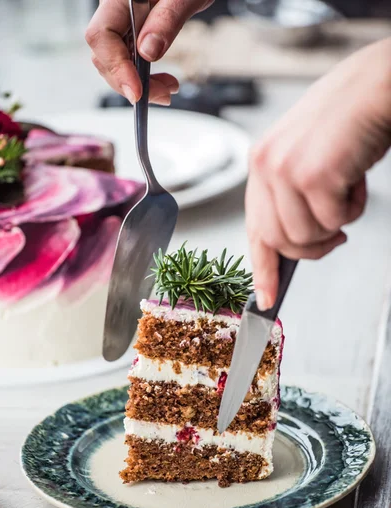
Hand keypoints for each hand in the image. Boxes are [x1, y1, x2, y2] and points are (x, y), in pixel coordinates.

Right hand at [86, 0, 210, 104]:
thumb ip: (166, 20)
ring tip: (168, 89)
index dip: (117, 68)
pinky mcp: (132, 32)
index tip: (137, 91)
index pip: (102, 36)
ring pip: (115, 62)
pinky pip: (128, 59)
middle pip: (105, 55)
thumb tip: (147, 52)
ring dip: (138, 84)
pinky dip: (143, 76)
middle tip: (163, 95)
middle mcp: (114, 9)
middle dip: (130, 82)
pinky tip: (162, 82)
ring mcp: (122, 22)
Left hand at [246, 38, 390, 309]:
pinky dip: (355, 209)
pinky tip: (358, 178)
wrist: (377, 84)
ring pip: (307, 237)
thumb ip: (292, 196)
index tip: (266, 298)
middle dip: (312, 248)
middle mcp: (265, 166)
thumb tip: (297, 242)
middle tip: (336, 236)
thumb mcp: (307, 157)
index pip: (255, 227)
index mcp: (261, 163)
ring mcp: (285, 171)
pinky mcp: (312, 175)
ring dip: (337, 224)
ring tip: (349, 188)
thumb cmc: (348, 119)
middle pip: (280, 241)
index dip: (262, 267)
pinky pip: (334, 222)